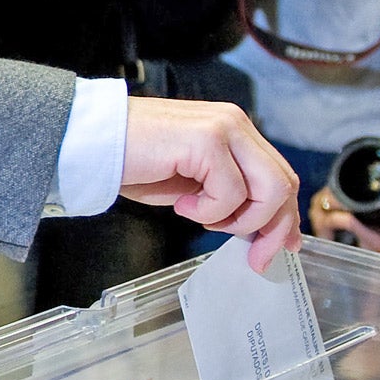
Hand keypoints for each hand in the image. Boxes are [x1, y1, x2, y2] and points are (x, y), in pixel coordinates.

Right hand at [119, 96, 300, 272]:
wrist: (94, 142)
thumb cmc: (136, 162)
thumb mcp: (194, 184)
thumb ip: (229, 195)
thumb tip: (262, 231)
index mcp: (236, 131)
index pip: (281, 174)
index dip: (285, 216)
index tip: (280, 247)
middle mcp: (236, 124)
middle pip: (283, 184)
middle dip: (271, 229)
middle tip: (252, 256)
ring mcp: (224, 128)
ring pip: (268, 191)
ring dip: (238, 220)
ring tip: (201, 217)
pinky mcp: (207, 141)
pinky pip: (230, 194)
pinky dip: (208, 212)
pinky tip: (181, 205)